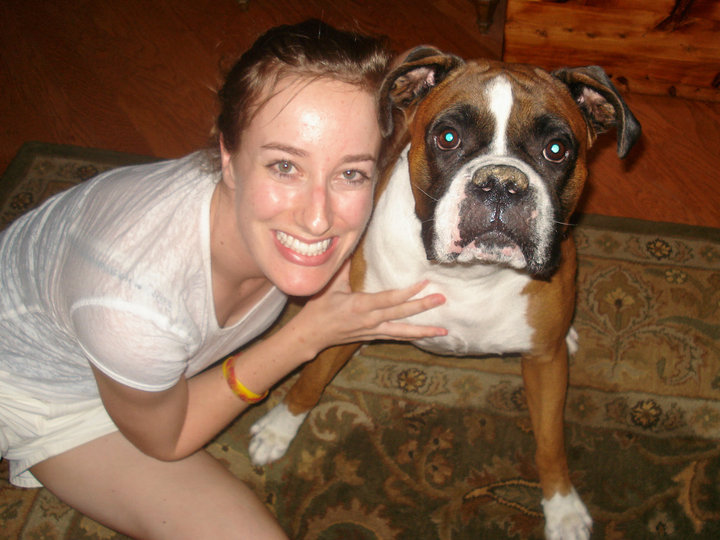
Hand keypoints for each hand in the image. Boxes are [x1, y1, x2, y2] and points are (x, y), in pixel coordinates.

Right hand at [287, 261, 446, 357]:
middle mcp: (370, 320)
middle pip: (401, 314)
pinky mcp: (373, 336)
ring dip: (424, 331)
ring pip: (403, 332)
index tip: (424, 283)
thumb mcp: (330, 286)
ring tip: (443, 331)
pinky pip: (396, 336)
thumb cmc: (319, 309)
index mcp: (360, 305)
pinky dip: (412, 336)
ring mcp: (373, 331)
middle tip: (442, 299)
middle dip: (423, 307)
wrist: (311, 335)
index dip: (408, 292)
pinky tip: (426, 336)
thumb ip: (344, 268)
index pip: (390, 298)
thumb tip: (351, 247)